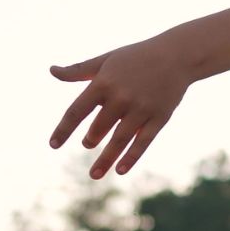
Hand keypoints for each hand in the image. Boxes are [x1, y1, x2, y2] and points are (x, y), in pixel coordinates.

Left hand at [49, 41, 192, 178]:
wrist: (177, 55)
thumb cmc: (137, 56)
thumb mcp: (106, 60)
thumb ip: (79, 70)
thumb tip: (52, 71)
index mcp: (104, 83)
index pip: (77, 111)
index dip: (63, 130)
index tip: (53, 145)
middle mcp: (121, 97)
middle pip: (99, 127)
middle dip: (90, 139)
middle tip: (87, 144)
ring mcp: (142, 109)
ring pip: (119, 140)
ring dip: (106, 159)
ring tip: (94, 174)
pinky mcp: (159, 118)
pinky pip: (143, 142)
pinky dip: (131, 157)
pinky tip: (120, 170)